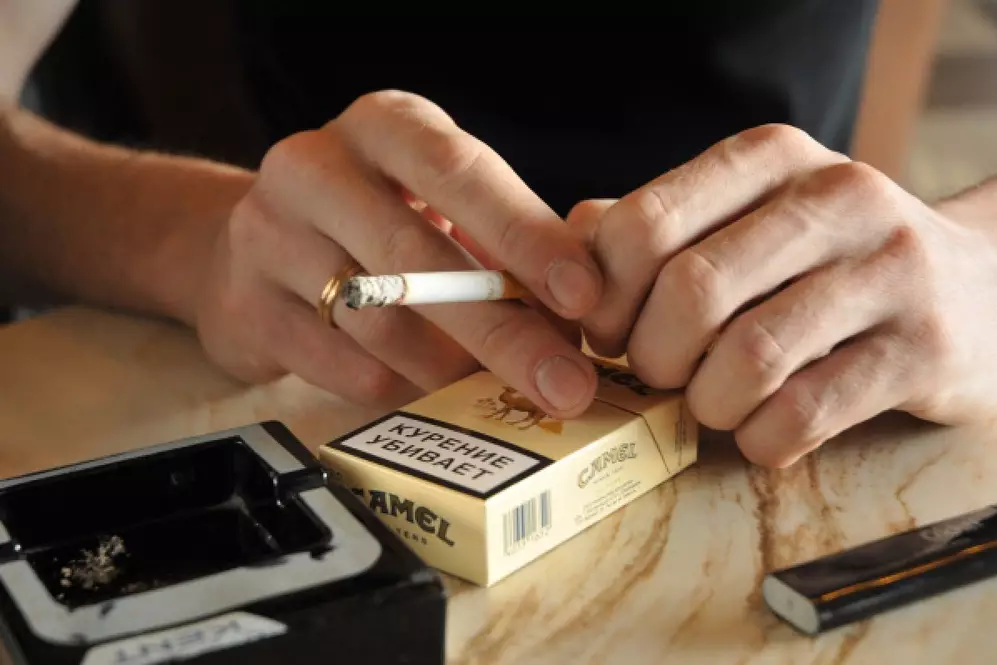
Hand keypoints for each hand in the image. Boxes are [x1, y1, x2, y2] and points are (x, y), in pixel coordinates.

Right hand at [194, 90, 602, 415]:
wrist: (249, 246)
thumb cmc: (374, 220)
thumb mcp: (434, 201)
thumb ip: (498, 244)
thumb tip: (571, 322)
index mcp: (383, 126)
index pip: (459, 172)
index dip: (525, 235)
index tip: (583, 296)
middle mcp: (316, 168)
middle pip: (415, 257)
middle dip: (503, 330)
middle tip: (565, 385)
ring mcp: (269, 236)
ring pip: (378, 322)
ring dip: (453, 370)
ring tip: (500, 394)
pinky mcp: (246, 306)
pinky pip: (344, 366)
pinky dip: (401, 388)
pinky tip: (429, 392)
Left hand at [569, 124, 996, 466]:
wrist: (981, 288)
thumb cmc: (829, 260)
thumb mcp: (750, 216)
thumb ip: (659, 225)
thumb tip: (568, 248)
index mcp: (771, 160)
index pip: (644, 224)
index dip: (602, 296)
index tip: (605, 331)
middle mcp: (836, 199)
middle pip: (691, 291)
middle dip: (652, 355)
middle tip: (659, 373)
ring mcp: (889, 271)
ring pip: (748, 358)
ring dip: (707, 403)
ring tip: (714, 403)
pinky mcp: (923, 350)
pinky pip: (805, 413)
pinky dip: (762, 439)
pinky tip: (764, 431)